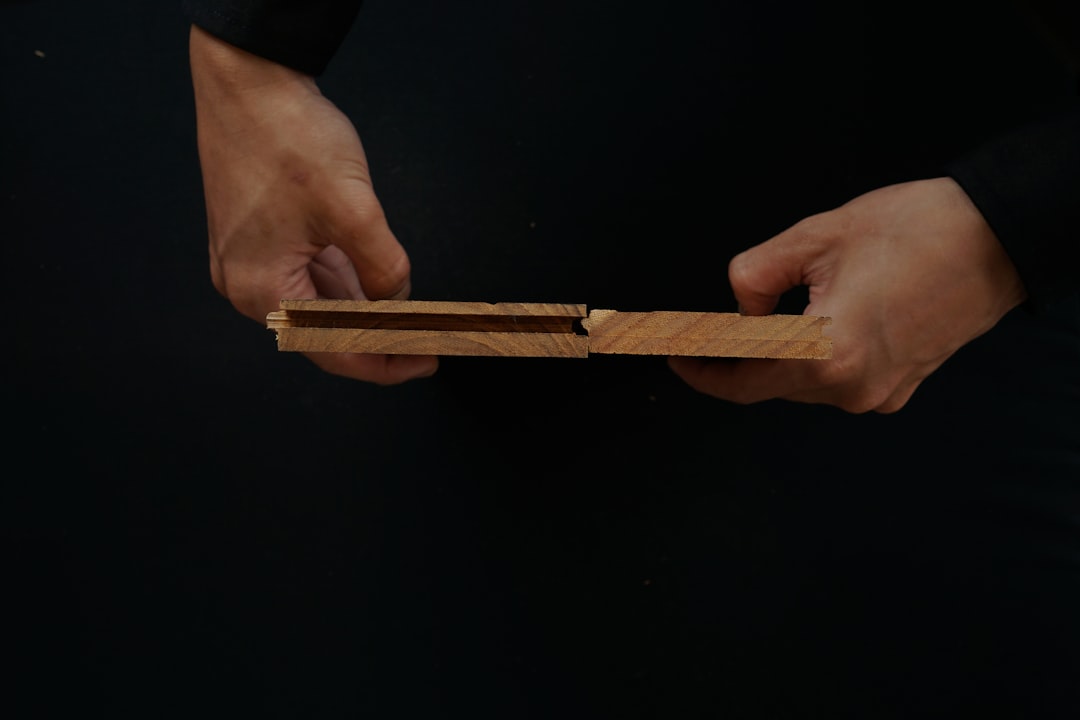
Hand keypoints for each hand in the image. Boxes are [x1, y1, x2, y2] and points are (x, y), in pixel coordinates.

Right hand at [188, 25, 436, 383]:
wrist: (248, 80)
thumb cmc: (288, 137)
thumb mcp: (353, 210)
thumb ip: (383, 268)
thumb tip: (399, 303)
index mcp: (260, 288)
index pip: (332, 350)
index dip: (385, 363)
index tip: (425, 362)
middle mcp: (245, 285)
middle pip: (322, 334)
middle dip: (377, 338)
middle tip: (426, 342)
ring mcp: (248, 262)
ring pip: (318, 306)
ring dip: (363, 313)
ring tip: (410, 320)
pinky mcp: (257, 239)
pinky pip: (308, 278)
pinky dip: (344, 287)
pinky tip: (376, 290)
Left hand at [668, 178, 1026, 412]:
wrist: (998, 240)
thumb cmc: (917, 230)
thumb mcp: (816, 236)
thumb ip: (758, 275)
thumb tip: (739, 308)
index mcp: (829, 354)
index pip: (742, 381)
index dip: (702, 371)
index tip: (676, 356)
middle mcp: (853, 388)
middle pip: (769, 386)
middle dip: (736, 360)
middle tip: (707, 333)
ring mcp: (879, 393)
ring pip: (800, 385)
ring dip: (777, 356)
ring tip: (770, 313)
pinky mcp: (897, 387)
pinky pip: (835, 381)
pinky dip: (813, 359)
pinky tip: (816, 321)